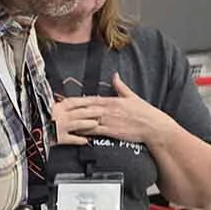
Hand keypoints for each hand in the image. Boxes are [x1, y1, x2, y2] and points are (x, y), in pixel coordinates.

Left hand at [51, 74, 171, 145]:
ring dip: (73, 121)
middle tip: (56, 111)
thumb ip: (121, 87)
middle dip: (69, 110)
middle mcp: (108, 110)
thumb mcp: (132, 97)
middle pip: (84, 109)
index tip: (63, 100)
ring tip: (60, 123)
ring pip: (87, 120)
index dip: (75, 100)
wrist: (154, 127)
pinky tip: (73, 134)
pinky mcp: (111, 132)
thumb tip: (114, 75)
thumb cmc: (144, 113)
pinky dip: (83, 132)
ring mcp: (109, 121)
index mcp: (112, 101)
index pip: (89, 99)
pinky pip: (94, 132)